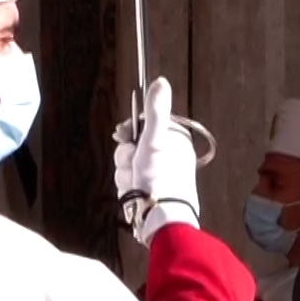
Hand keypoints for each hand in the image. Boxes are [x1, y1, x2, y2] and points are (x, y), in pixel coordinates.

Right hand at [112, 76, 199, 211]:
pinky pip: (129, 180)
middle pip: (131, 145)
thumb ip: (155, 112)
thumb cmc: (159, 179)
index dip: (128, 133)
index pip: (141, 125)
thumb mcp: (154, 141)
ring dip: (125, 173)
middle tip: (135, 167)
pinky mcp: (151, 188)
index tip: (124, 138)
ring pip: (127, 164)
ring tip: (136, 183)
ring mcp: (160, 172)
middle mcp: (169, 154)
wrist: (161, 218)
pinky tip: (134, 192)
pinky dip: (127, 186)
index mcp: (175, 139)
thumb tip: (161, 82)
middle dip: (126, 158)